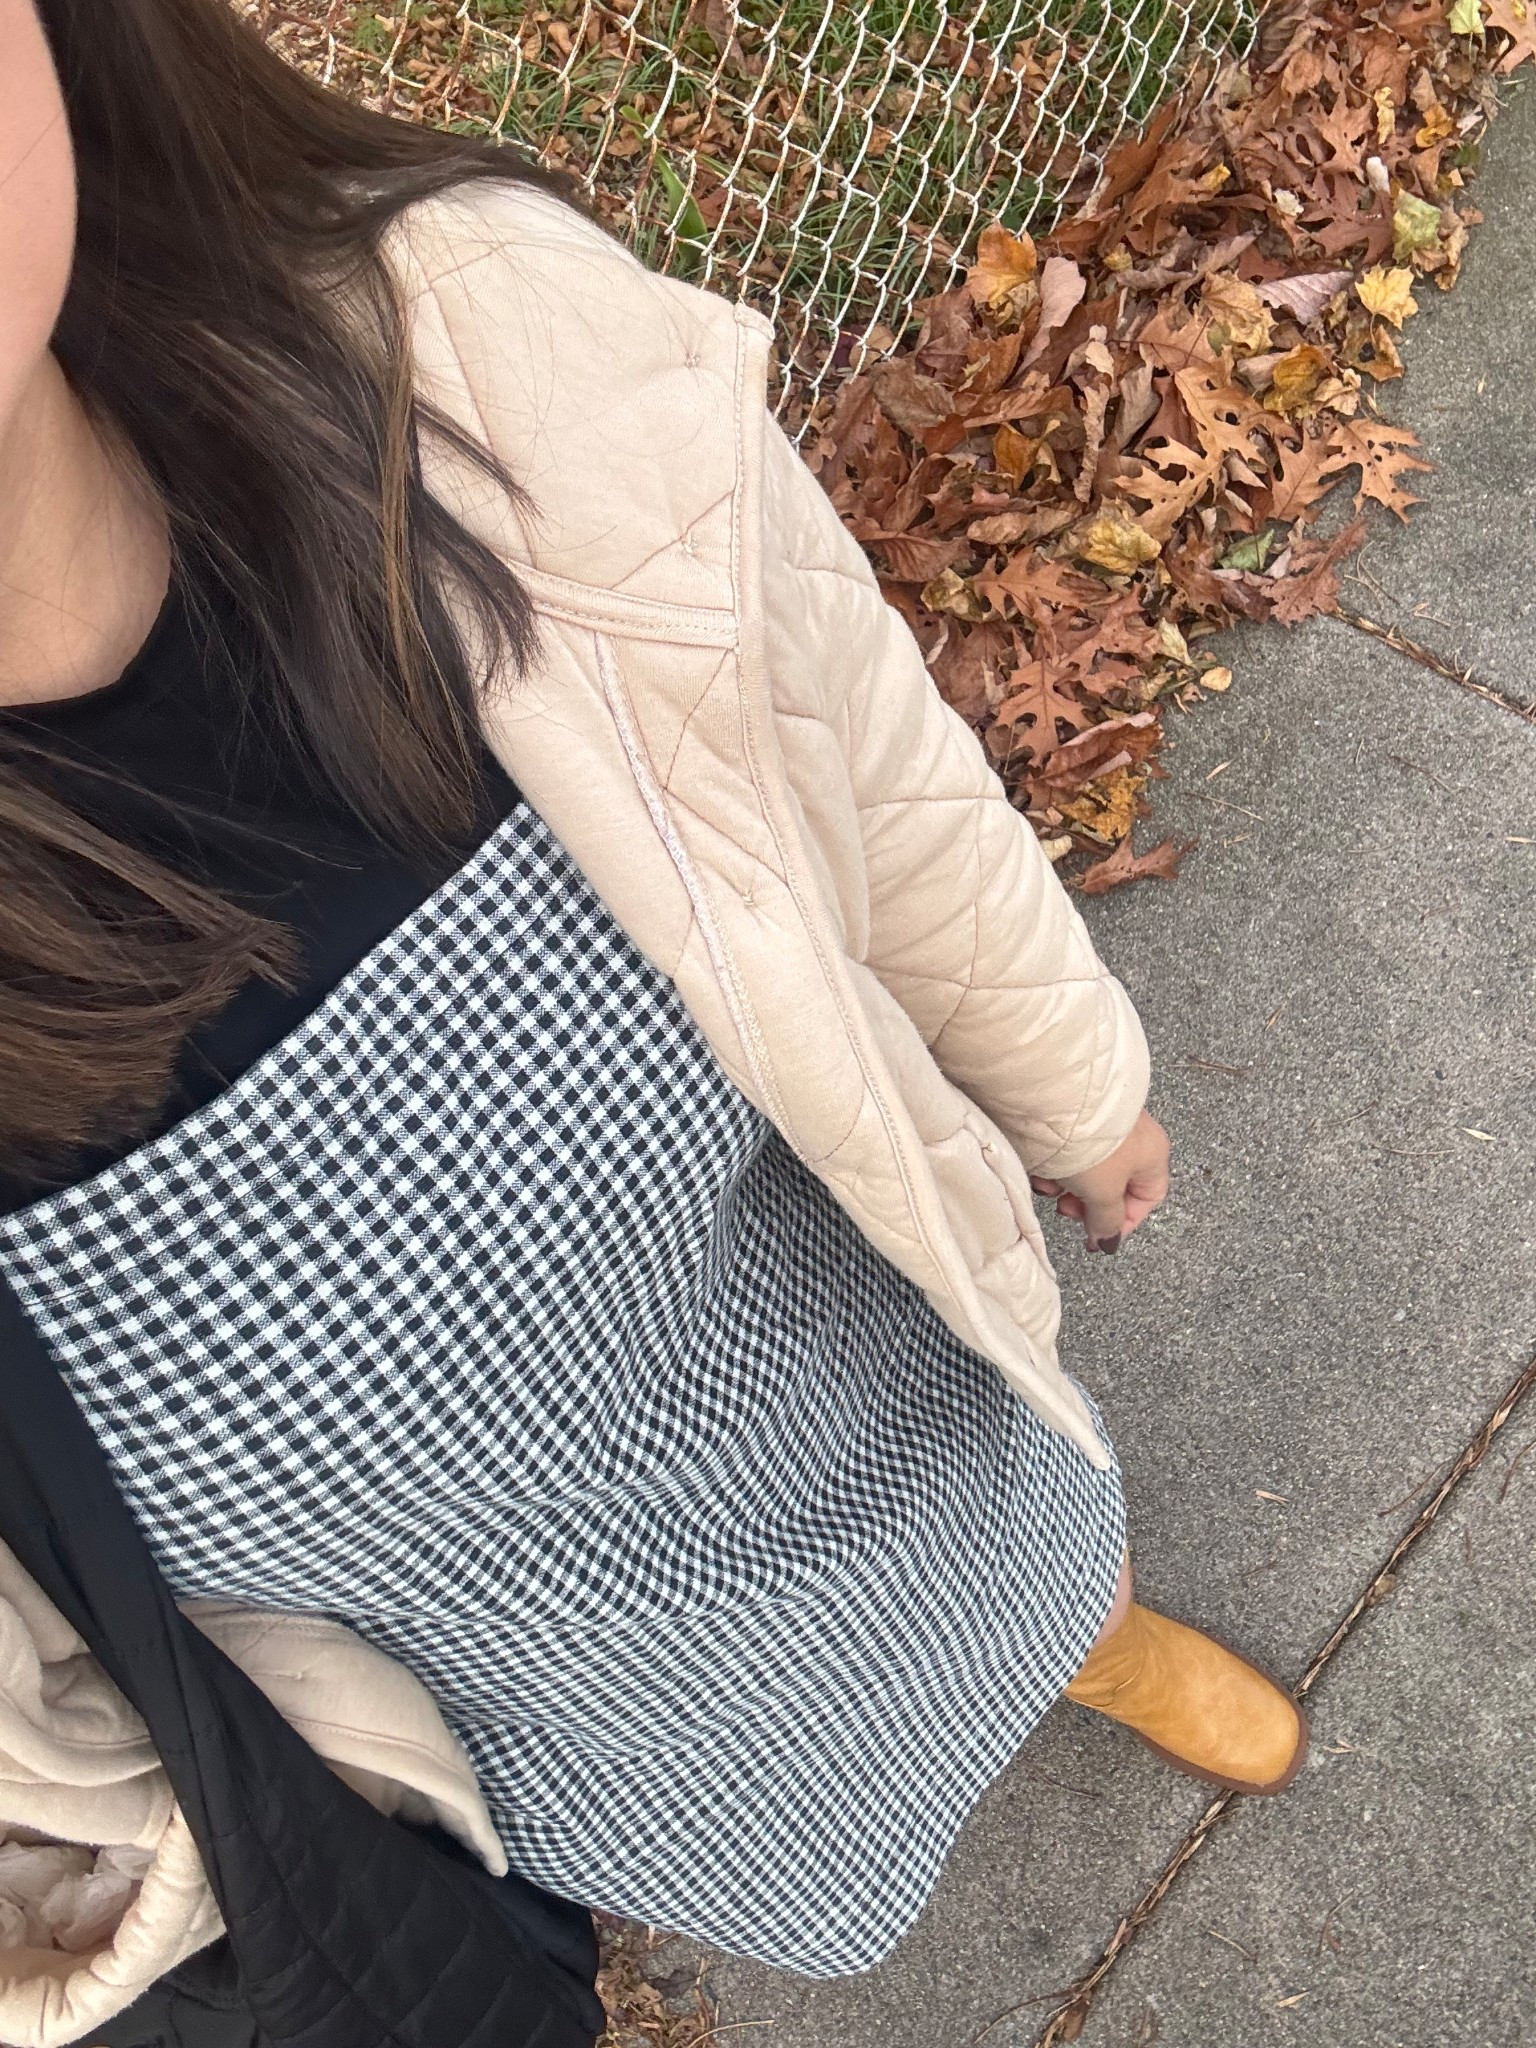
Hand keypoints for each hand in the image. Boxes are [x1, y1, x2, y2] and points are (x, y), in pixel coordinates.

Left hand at [1029, 1111, 1169, 1253]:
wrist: (1060, 1098)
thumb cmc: (1092, 1143)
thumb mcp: (1103, 1193)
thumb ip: (1107, 1221)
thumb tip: (1108, 1241)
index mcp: (1153, 1156)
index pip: (1147, 1200)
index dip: (1123, 1222)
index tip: (1097, 1234)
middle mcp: (1135, 1139)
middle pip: (1114, 1187)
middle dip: (1088, 1203)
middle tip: (1066, 1208)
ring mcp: (1107, 1127)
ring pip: (1089, 1171)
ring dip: (1067, 1186)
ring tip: (1049, 1186)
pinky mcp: (1080, 1119)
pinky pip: (1072, 1153)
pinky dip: (1057, 1166)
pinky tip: (1042, 1169)